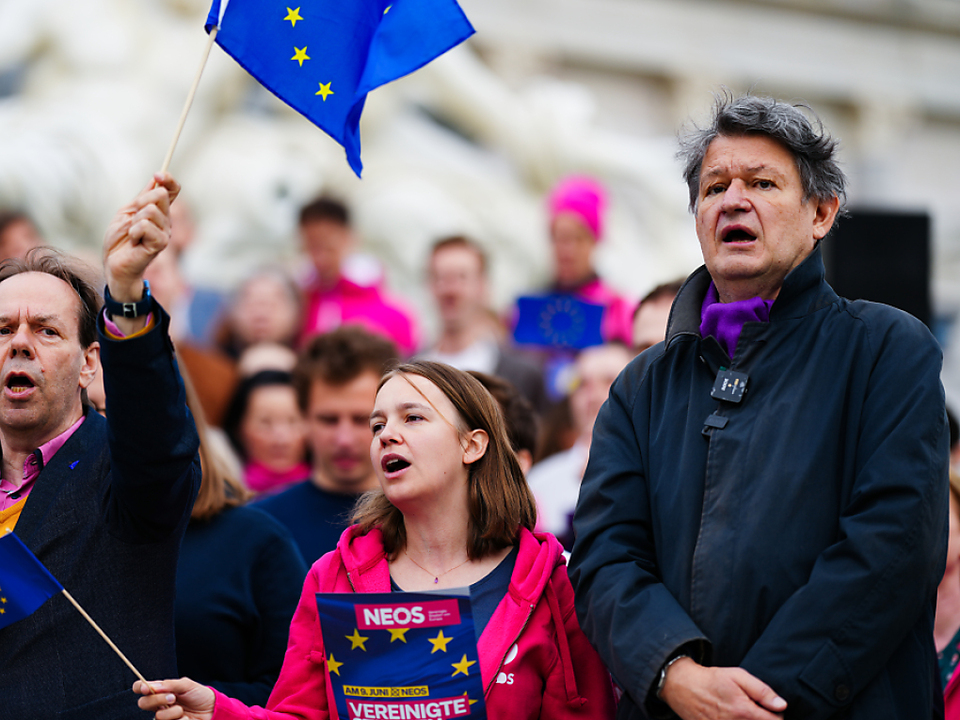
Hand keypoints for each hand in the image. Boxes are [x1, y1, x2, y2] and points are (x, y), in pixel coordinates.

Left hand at [103, 172, 180, 302]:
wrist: (114, 263)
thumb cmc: (120, 240)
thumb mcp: (128, 212)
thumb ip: (142, 197)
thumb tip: (156, 179)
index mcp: (159, 212)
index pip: (173, 190)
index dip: (168, 179)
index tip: (158, 175)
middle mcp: (166, 221)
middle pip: (161, 195)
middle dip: (141, 201)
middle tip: (132, 218)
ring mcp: (165, 232)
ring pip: (151, 210)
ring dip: (134, 221)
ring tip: (132, 234)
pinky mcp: (160, 244)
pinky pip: (146, 225)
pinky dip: (134, 231)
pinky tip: (134, 241)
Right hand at [134, 678, 214, 719]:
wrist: (211, 709)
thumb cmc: (199, 694)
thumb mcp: (187, 685)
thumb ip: (170, 684)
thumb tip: (152, 686)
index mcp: (161, 691)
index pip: (142, 688)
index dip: (139, 687)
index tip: (145, 688)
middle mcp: (159, 704)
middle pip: (143, 703)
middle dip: (157, 700)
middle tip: (172, 697)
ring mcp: (164, 716)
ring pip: (157, 716)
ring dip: (172, 712)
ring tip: (182, 710)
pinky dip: (179, 719)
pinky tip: (185, 718)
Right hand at [660, 658, 786, 719]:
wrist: (683, 686)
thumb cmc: (711, 679)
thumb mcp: (738, 676)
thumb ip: (762, 691)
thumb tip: (782, 705)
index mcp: (745, 712)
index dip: (777, 714)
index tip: (768, 707)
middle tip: (755, 710)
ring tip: (742, 714)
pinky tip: (732, 717)